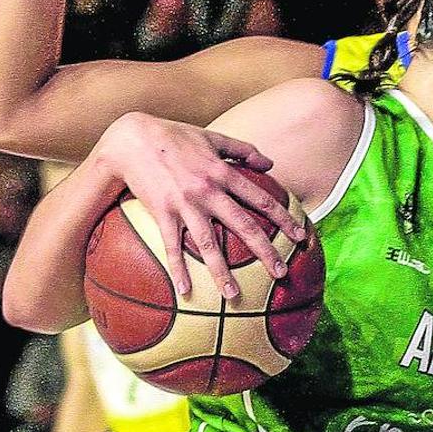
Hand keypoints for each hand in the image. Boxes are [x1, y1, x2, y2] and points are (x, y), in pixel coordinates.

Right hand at [99, 112, 305, 298]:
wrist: (132, 140)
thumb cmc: (175, 136)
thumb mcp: (214, 137)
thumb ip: (244, 150)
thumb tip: (271, 164)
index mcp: (224, 173)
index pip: (261, 200)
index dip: (283, 219)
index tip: (300, 236)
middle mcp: (208, 191)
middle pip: (243, 226)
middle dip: (264, 251)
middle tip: (281, 273)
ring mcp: (185, 205)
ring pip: (209, 243)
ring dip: (222, 271)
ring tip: (234, 295)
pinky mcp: (162, 213)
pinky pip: (172, 246)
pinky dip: (178, 269)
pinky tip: (186, 291)